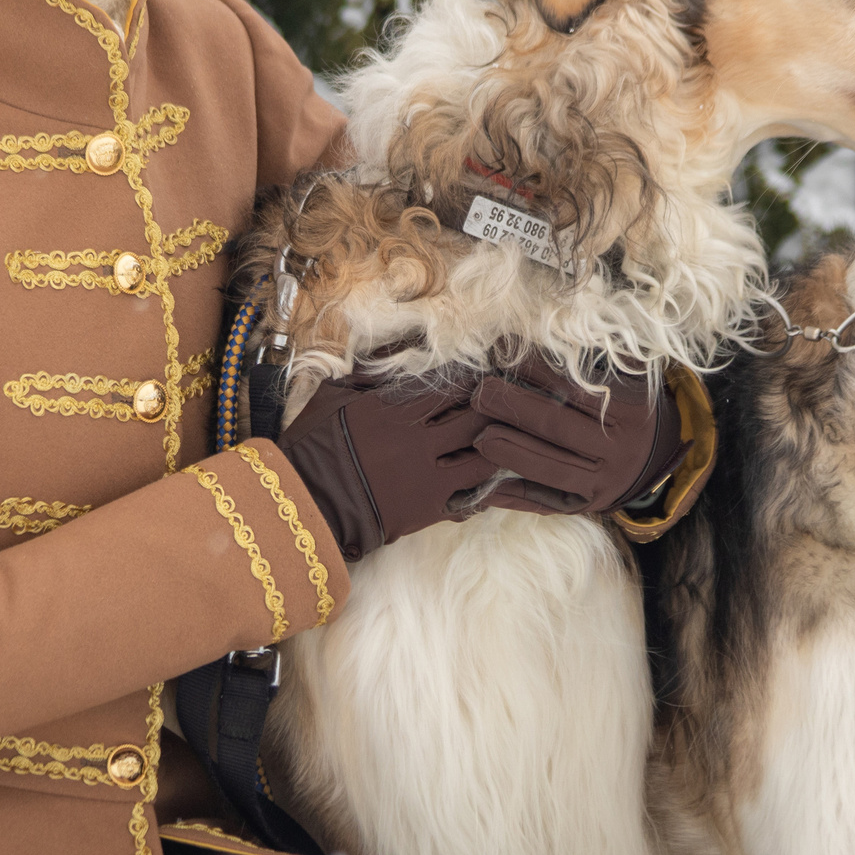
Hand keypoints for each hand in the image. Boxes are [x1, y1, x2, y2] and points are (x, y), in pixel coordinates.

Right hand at [275, 356, 689, 561]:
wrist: (305, 503)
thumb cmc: (314, 445)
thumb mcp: (334, 395)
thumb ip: (366, 371)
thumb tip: (391, 350)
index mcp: (395, 403)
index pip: (454, 381)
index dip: (486, 371)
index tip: (512, 362)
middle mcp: (418, 434)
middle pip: (479, 411)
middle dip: (513, 400)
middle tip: (549, 391)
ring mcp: (427, 470)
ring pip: (485, 449)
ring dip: (513, 440)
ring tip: (542, 431)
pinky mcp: (430, 505)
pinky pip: (473, 490)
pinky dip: (495, 480)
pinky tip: (515, 473)